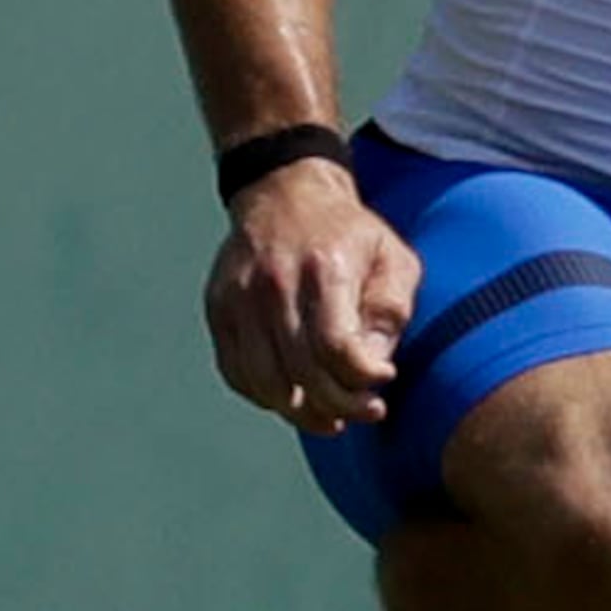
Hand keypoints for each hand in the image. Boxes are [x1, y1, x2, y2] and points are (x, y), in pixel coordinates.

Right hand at [205, 162, 419, 431]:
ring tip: (330, 418)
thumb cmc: (349, 235)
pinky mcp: (219, 308)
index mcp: (323, 268)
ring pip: (265, 381)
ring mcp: (239, 297)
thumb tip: (373, 369)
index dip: (362, 380)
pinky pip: (236, 372)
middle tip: (365, 411)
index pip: (335, 347)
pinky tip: (293, 397)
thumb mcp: (392, 259)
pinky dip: (264, 396)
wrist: (285, 192)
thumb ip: (389, 313)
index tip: (383, 381)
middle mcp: (275, 282)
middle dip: (339, 405)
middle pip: (302, 372)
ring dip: (301, 413)